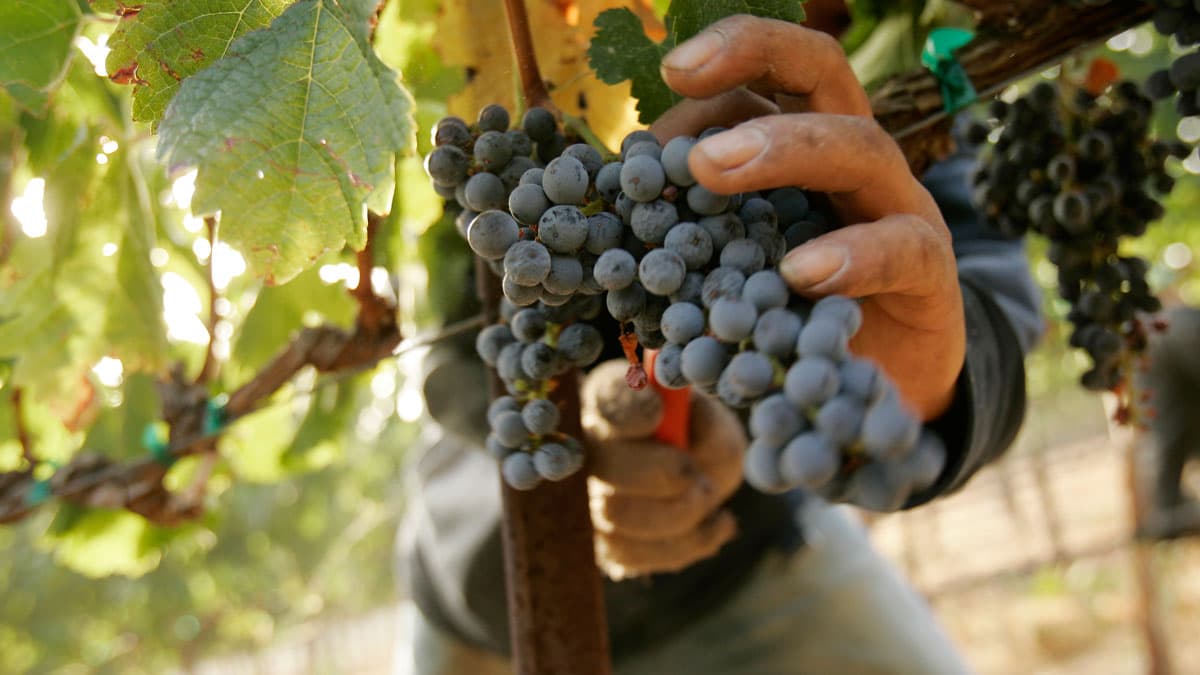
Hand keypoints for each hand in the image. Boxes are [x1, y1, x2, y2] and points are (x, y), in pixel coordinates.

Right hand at [581, 360, 742, 578]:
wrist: (699, 477)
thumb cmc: (700, 438)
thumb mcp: (714, 423)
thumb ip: (707, 425)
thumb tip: (690, 440)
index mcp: (613, 398)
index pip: (606, 398)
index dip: (628, 408)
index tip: (658, 413)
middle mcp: (588, 446)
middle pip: (603, 465)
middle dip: (662, 475)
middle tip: (702, 480)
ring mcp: (587, 498)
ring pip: (615, 516)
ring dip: (678, 514)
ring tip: (709, 496)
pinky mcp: (601, 541)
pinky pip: (630, 554)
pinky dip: (685, 544)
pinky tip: (716, 524)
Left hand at [651, 15, 965, 420]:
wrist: (866, 394)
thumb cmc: (784, 317)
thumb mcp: (723, 267)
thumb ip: (679, 231)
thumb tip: (610, 203)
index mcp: (802, 144)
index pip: (774, 73)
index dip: (731, 55)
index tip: (673, 68)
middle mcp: (855, 161)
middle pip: (823, 73)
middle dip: (756, 64)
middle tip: (683, 103)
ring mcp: (901, 209)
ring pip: (863, 146)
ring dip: (784, 149)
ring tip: (712, 169)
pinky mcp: (932, 274)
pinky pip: (903, 248)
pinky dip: (852, 255)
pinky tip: (800, 273)